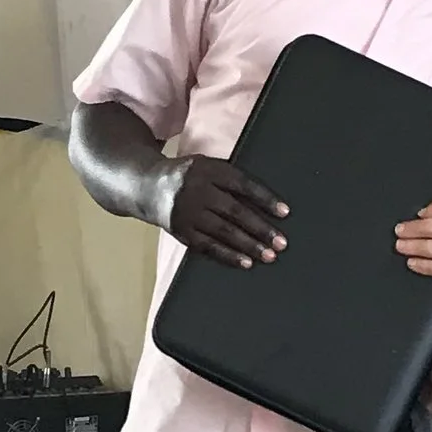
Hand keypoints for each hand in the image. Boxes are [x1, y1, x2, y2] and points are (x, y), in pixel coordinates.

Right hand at [157, 154, 287, 269]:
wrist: (146, 187)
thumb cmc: (188, 178)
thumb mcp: (207, 168)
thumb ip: (230, 180)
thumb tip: (265, 204)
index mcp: (208, 170)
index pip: (242, 184)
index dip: (265, 198)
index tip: (285, 212)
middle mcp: (197, 190)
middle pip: (235, 211)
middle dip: (261, 228)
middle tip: (281, 242)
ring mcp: (188, 212)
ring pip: (223, 231)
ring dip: (249, 245)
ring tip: (269, 255)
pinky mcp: (181, 231)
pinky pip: (208, 246)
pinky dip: (228, 255)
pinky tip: (246, 263)